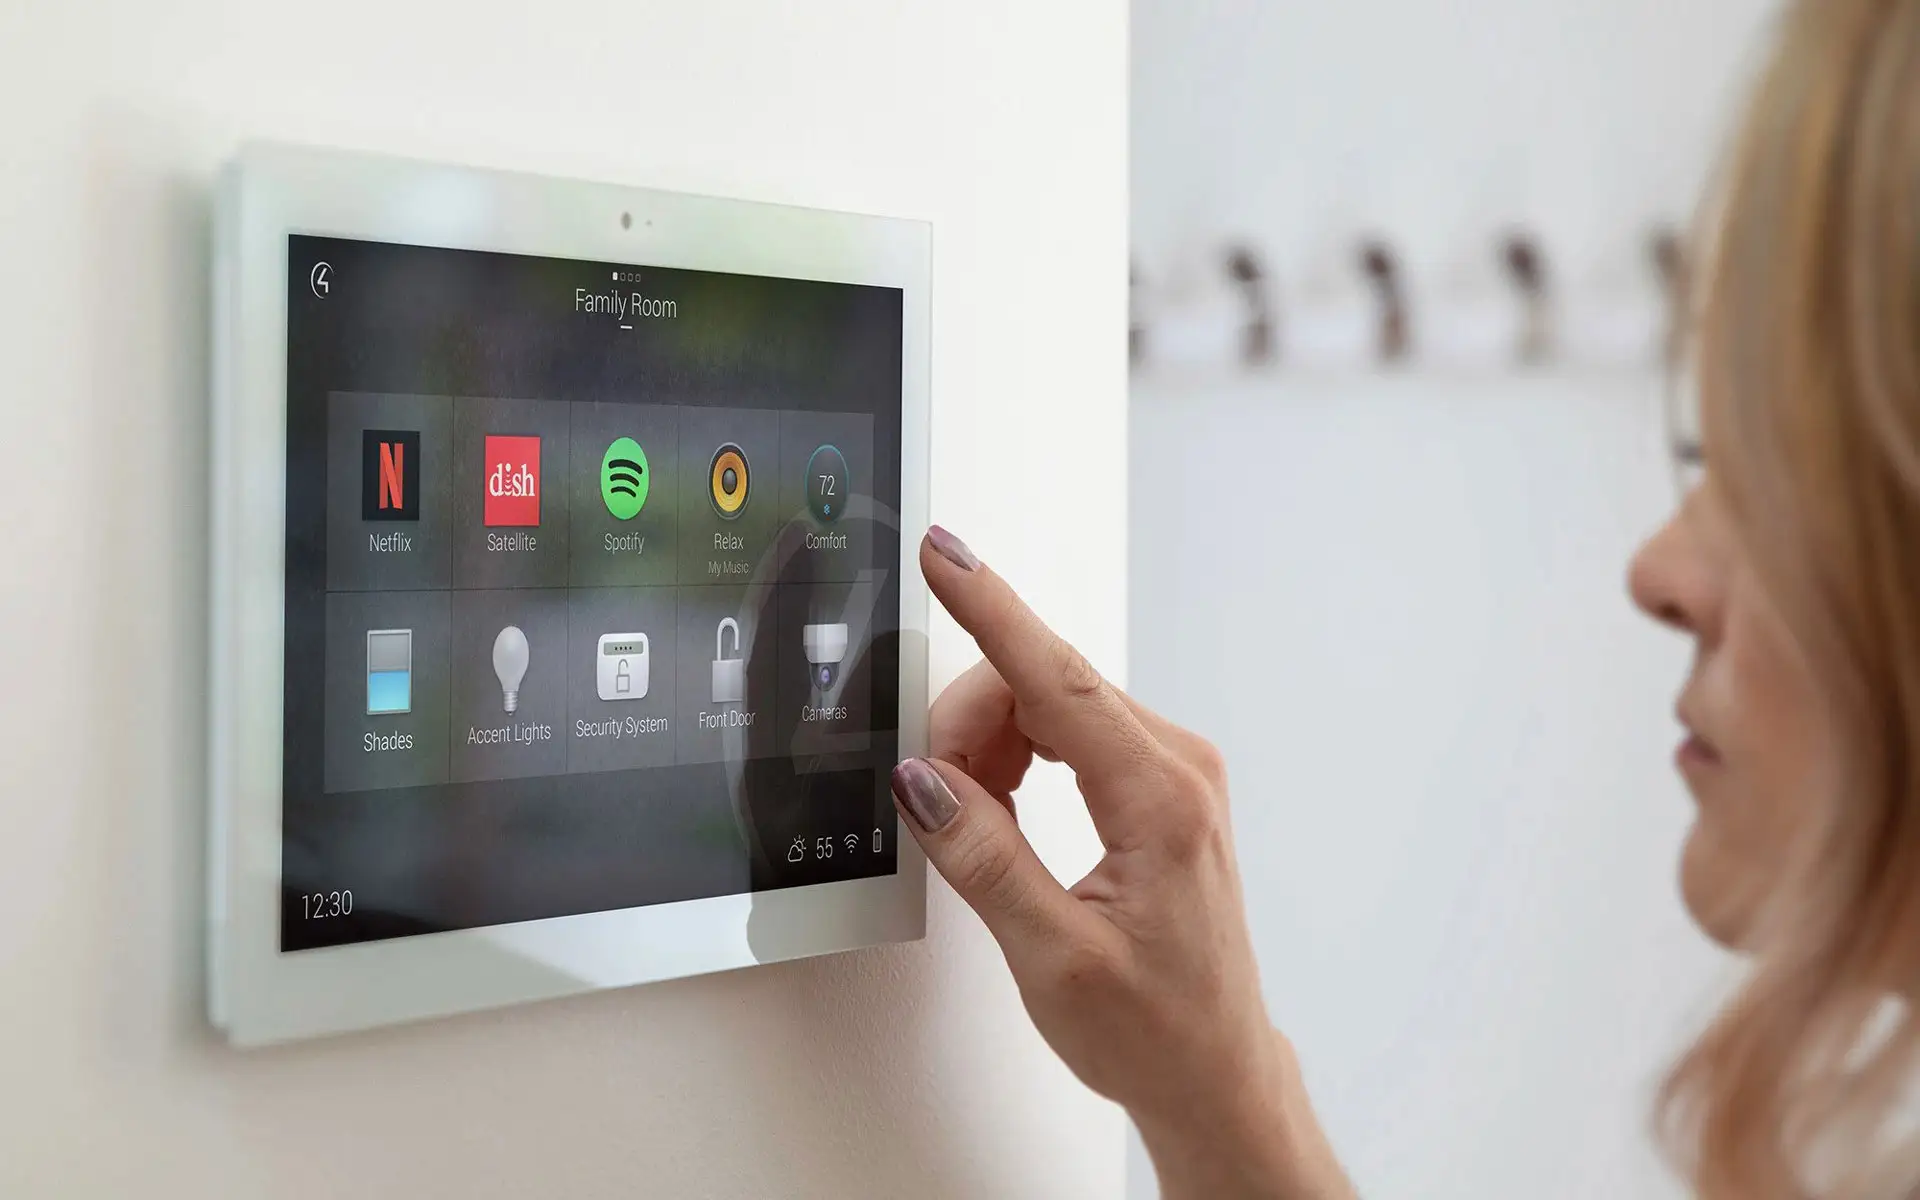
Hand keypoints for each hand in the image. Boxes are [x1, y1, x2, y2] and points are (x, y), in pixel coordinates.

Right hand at [893, 527, 1355, 1199]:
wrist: (1214, 1070)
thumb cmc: (1154, 1028)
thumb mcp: (1051, 957)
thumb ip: (984, 859)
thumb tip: (924, 782)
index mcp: (1160, 801)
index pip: (1059, 679)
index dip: (990, 610)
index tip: (946, 556)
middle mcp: (1178, 767)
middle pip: (1048, 684)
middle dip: (972, 721)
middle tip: (936, 794)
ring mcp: (1174, 771)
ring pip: (1054, 702)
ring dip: (994, 742)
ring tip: (976, 819)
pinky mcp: (1159, 785)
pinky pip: (1073, 731)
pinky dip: (1021, 756)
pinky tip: (1003, 810)